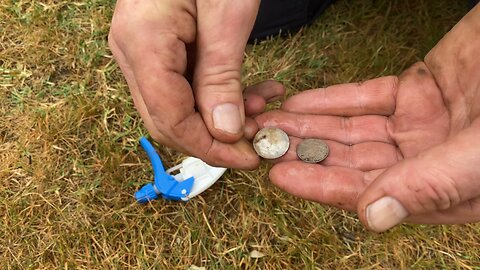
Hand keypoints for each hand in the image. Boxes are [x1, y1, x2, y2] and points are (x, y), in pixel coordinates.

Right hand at [108, 0, 281, 168]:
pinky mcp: (156, 49)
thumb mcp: (227, 16)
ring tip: (261, 109)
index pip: (169, 118)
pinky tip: (249, 92)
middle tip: (258, 139)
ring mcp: (140, 51)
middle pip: (167, 119)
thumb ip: (222, 76)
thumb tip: (225, 133)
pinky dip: (216, 97)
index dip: (209, 147)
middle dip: (215, 138)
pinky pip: (183, 87)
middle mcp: (131, 52)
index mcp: (142, 43)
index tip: (248, 158)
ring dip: (220, 118)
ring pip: (176, 107)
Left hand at [255, 6, 479, 231]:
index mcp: (444, 189)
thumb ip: (434, 183)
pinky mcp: (418, 89)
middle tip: (263, 145)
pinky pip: (366, 97)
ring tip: (271, 122)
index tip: (281, 175)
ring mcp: (421, 124)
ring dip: (311, 125)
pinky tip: (302, 101)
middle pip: (353, 161)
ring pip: (352, 130)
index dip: (322, 185)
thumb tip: (374, 217)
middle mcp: (427, 161)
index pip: (371, 193)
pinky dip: (333, 99)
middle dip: (306, 152)